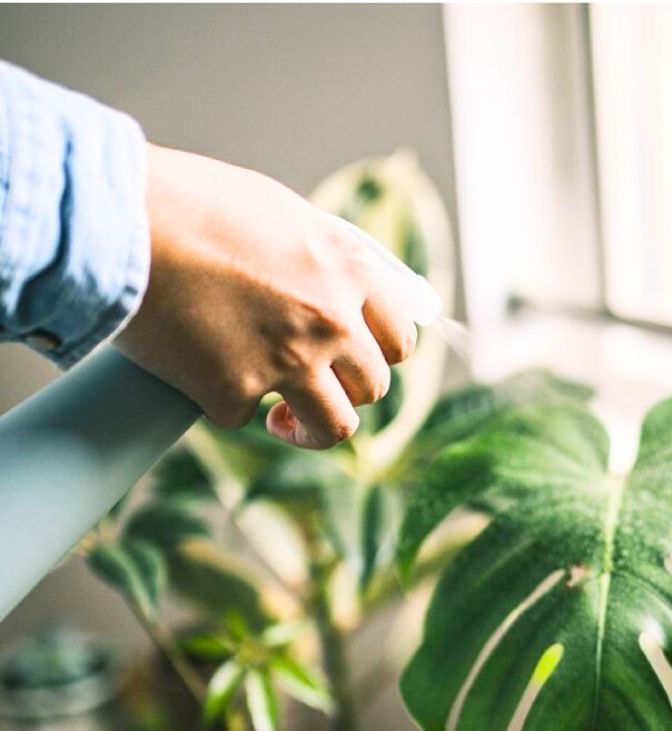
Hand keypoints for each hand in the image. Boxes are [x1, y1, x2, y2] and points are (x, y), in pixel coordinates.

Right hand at [117, 145, 416, 448]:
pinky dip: (222, 401)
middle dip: (346, 392)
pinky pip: (243, 416)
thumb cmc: (187, 202)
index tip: (359, 362)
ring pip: (335, 427)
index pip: (399, 338)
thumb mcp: (277, 210)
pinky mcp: (235, 392)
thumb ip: (319, 256)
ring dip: (311, 430)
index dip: (381, 355)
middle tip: (314, 387)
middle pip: (373, 387)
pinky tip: (199, 373)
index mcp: (347, 269)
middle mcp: (330, 320)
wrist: (115, 219)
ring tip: (282, 419)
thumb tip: (345, 285)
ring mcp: (288, 362)